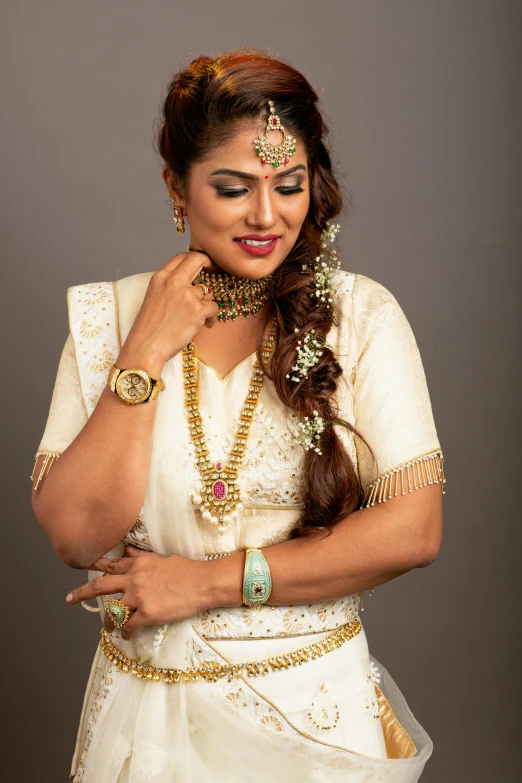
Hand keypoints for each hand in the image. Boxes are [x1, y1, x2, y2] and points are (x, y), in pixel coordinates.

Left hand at [65, 545, 212, 638]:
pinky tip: (126, 636)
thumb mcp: (162, 557)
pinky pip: (128, 626)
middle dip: (82, 593)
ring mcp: (139, 597)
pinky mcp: (147, 614)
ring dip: (108, 621)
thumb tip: (129, 549)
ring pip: (113, 611)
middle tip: (69, 599)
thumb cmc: (187, 570)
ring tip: (107, 627)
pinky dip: (125, 633)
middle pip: (100, 586)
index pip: (111, 565)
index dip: (95, 567)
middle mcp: (133, 578)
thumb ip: (142, 556)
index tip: (82, 567)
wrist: (204, 582)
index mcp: (138, 563)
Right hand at [116, 251, 218, 375]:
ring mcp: (187, 294)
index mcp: (160, 277)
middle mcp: (173, 281)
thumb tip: (191, 285)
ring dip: (207, 304)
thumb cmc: (149, 328)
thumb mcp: (154, 298)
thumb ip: (170, 287)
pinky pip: (214, 308)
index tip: (202, 263)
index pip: (181, 257)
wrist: (146, 348)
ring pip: (208, 292)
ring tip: (199, 319)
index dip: (194, 257)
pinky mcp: (198, 309)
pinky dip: (212, 318)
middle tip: (216, 269)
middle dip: (210, 262)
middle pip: (197, 259)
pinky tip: (204, 326)